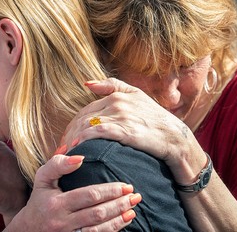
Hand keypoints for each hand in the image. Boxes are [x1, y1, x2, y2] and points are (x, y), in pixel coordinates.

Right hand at [6, 154, 138, 231]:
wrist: (28, 230)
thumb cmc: (39, 200)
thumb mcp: (42, 179)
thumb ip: (57, 164)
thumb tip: (79, 156)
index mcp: (57, 204)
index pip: (89, 196)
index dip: (110, 191)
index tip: (125, 185)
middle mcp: (63, 222)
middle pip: (97, 213)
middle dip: (119, 204)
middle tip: (135, 196)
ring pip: (99, 229)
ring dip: (119, 219)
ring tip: (133, 208)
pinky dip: (112, 230)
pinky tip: (124, 221)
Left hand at [63, 78, 204, 180]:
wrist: (175, 137)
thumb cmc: (155, 119)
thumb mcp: (137, 95)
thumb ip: (112, 86)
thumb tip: (87, 83)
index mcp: (116, 95)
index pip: (85, 110)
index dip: (73, 125)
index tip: (67, 139)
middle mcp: (116, 103)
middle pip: (82, 118)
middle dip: (69, 134)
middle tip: (62, 149)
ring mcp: (120, 116)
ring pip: (86, 125)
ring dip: (72, 139)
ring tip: (66, 153)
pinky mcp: (125, 130)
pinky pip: (96, 133)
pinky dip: (83, 140)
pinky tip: (77, 148)